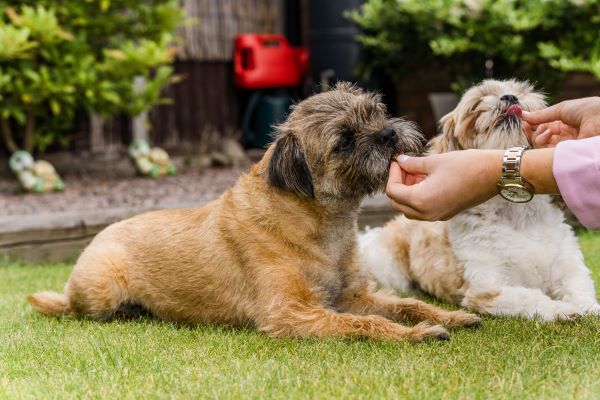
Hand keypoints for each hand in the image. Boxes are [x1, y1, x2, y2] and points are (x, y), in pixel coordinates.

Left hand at [385, 151, 501, 220]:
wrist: (496, 175)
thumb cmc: (467, 165)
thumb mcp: (435, 161)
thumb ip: (413, 164)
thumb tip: (400, 161)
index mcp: (421, 201)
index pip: (393, 192)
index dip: (392, 174)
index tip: (397, 161)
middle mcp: (427, 214)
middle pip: (397, 203)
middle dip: (397, 184)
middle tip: (404, 166)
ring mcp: (436, 216)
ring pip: (409, 209)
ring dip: (407, 192)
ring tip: (416, 172)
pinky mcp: (445, 214)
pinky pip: (422, 210)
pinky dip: (418, 197)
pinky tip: (426, 180)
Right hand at [522, 97, 599, 147]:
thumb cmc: (587, 109)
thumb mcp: (561, 109)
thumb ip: (541, 115)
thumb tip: (523, 115)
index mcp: (565, 125)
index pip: (544, 127)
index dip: (533, 125)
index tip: (522, 120)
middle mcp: (564, 137)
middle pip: (540, 138)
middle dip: (531, 132)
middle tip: (525, 126)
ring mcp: (564, 147)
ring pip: (541, 146)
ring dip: (537, 136)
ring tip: (544, 129)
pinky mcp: (563, 155)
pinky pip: (546, 153)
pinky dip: (542, 142)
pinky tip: (547, 134)